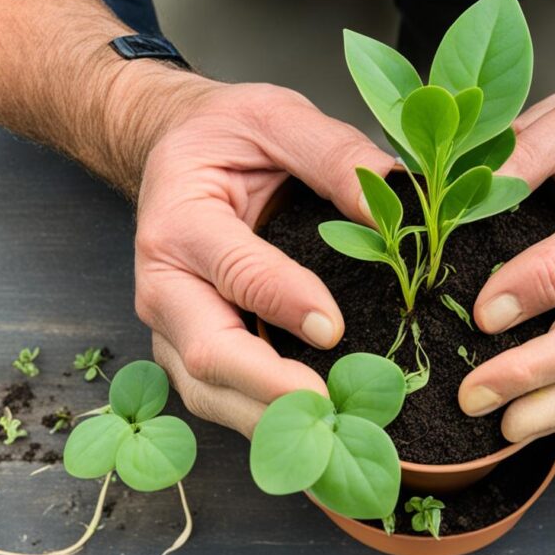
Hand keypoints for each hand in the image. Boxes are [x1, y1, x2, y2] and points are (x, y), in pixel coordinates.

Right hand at [136, 82, 393, 436]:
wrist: (176, 152)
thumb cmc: (224, 136)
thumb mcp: (274, 116)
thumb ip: (331, 152)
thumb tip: (391, 201)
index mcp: (179, 221)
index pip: (235, 272)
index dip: (284, 301)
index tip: (335, 327)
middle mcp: (163, 284)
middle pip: (207, 355)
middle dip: (270, 391)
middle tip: (333, 410)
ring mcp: (171, 325)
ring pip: (208, 393)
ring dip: (269, 423)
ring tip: (333, 437)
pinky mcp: (189, 348)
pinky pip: (219, 398)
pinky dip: (263, 420)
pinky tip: (313, 428)